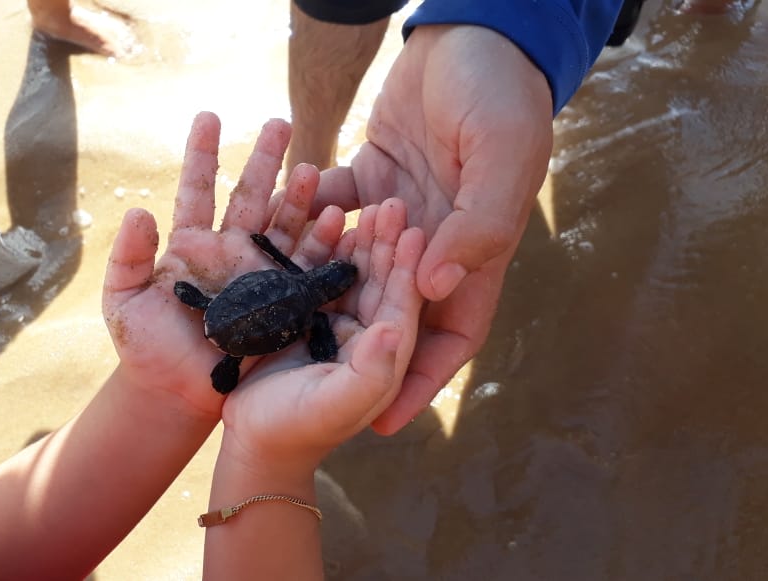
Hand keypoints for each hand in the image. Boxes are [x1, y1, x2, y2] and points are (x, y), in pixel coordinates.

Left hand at [102, 112, 341, 419]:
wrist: (175, 393)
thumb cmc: (144, 347)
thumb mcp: (123, 300)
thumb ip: (128, 257)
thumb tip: (138, 211)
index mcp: (191, 245)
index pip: (198, 189)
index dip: (202, 154)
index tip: (209, 116)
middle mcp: (229, 251)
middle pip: (250, 195)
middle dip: (265, 159)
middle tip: (280, 122)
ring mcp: (259, 275)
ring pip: (283, 226)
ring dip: (299, 198)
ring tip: (312, 169)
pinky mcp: (282, 302)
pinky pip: (305, 268)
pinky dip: (322, 244)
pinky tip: (338, 219)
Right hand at [219, 199, 426, 474]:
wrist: (250, 440)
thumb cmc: (295, 431)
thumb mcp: (335, 407)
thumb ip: (370, 373)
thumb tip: (398, 329)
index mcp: (387, 356)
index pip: (404, 306)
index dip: (409, 271)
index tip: (414, 233)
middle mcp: (368, 333)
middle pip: (382, 281)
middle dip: (388, 244)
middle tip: (394, 203)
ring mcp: (336, 319)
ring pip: (353, 270)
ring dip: (360, 238)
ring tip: (365, 201)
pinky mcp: (305, 310)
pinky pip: (317, 268)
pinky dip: (322, 242)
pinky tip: (327, 212)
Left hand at [303, 25, 554, 433]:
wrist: (473, 35)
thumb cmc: (501, 96)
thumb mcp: (499, 159)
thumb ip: (475, 225)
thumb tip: (429, 291)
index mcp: (476, 250)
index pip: (452, 333)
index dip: (422, 380)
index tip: (383, 423)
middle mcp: (437, 239)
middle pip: (395, 311)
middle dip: (358, 351)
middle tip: (310, 390)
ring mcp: (403, 211)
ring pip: (357, 266)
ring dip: (322, 294)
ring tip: (276, 330)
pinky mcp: (373, 177)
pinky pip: (333, 212)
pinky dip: (306, 223)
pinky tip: (267, 240)